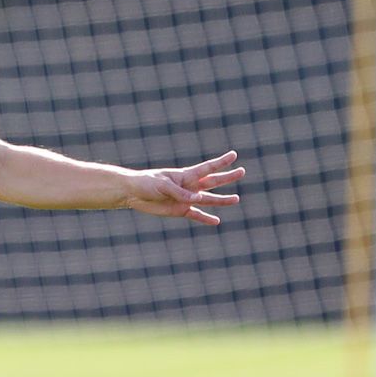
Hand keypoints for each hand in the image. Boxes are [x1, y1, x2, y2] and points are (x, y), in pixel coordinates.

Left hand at [125, 150, 244, 224]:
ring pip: (208, 199)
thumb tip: (197, 199)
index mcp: (186, 175)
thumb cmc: (146, 183)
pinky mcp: (180, 211)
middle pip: (213, 181)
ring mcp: (186, 199)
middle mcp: (189, 186)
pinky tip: (216, 221)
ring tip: (236, 199)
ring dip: (222, 200)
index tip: (234, 155)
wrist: (133, 194)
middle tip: (242, 171)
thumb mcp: (163, 185)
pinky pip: (196, 215)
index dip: (221, 162)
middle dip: (227, 177)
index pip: (207, 167)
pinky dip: (205, 219)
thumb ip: (180, 192)